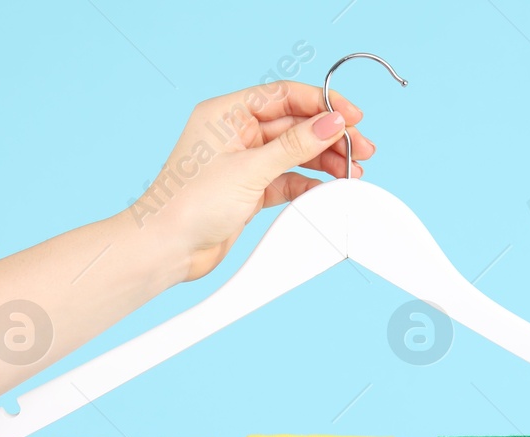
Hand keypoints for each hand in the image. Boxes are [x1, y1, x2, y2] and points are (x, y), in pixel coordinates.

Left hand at [127, 81, 375, 282]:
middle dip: (329, 136)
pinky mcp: (249, 190)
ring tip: (351, 173)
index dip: (322, 103)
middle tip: (362, 150)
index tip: (353, 116)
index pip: (284, 96)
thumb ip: (295, 145)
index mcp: (227, 114)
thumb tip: (331, 123)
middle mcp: (236, 133)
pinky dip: (309, 183)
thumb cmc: (191, 203)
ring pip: (295, 153)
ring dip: (323, 161)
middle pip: (295, 125)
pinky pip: (288, 179)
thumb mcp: (250, 169)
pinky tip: (328, 189)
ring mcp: (244, 162)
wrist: (167, 247)